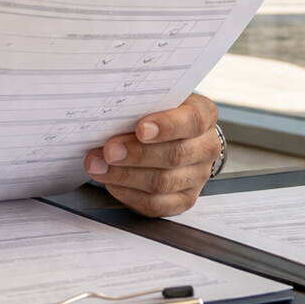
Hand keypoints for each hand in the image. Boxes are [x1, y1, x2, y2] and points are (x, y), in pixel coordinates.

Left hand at [83, 93, 218, 217]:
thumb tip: (110, 113)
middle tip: (109, 150)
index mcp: (204, 115)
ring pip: (163, 182)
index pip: (192, 120)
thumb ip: (141, 103)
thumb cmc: (157, 114)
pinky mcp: (183, 200)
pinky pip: (155, 204)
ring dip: (125, 175)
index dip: (166, 126)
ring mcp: (197, 177)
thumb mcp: (156, 99)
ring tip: (98, 166)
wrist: (169, 136)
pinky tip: (111, 182)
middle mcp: (206, 147)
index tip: (140, 129)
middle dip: (137, 154)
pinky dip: (129, 194)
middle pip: (175, 155)